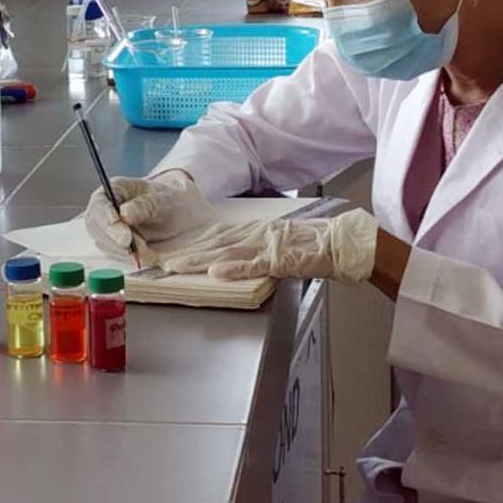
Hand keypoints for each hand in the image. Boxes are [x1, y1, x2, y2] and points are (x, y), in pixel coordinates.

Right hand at [84, 171, 214, 265]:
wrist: (173, 213)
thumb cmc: (166, 201)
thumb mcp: (160, 200)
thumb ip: (143, 206)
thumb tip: (124, 214)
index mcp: (114, 189)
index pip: (100, 204)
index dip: (107, 220)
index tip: (125, 236)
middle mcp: (104, 207)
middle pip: (96, 226)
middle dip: (115, 239)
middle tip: (137, 246)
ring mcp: (105, 226)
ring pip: (103, 243)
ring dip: (124, 251)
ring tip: (147, 247)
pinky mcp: (111, 242)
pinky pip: (114, 254)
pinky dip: (129, 257)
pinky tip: (145, 253)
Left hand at [162, 209, 377, 281]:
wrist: (340, 243)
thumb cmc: (310, 246)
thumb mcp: (275, 245)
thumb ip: (252, 252)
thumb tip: (226, 262)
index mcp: (254, 230)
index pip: (216, 237)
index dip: (193, 245)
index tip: (171, 253)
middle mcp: (255, 233)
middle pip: (215, 244)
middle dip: (187, 254)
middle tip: (162, 263)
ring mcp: (266, 245)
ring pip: (226, 252)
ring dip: (200, 260)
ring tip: (178, 268)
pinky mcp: (279, 257)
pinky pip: (253, 264)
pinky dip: (234, 267)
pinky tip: (217, 271)